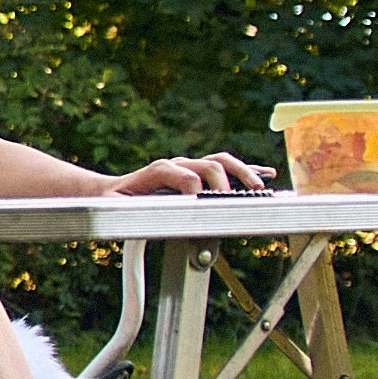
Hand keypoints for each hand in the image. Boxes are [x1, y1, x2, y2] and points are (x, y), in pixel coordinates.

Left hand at [107, 148, 278, 197]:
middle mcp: (177, 165)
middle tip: (234, 201)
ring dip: (243, 173)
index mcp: (159, 172)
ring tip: (259, 187)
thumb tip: (157, 216)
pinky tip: (266, 175)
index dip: (195, 190)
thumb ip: (133, 211)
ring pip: (221, 162)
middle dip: (224, 184)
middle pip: (209, 165)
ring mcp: (188, 167)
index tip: (202, 207)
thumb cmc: (113, 202)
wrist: (111, 193)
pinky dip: (247, 171)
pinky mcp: (196, 173)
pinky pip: (225, 167)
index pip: (186, 175)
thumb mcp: (115, 208)